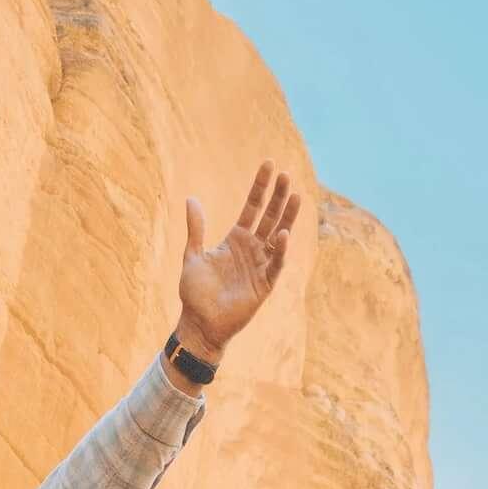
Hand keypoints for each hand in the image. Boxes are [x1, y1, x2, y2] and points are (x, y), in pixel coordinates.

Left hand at [176, 164, 300, 359]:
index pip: (252, 207)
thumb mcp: (192, 255)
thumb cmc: (195, 294)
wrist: (198, 324)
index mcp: (236, 239)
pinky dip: (279, 251)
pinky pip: (275, 264)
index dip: (260, 187)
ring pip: (278, 236)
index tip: (268, 164)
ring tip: (296, 195)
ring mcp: (259, 266)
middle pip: (269, 216)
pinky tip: (283, 234)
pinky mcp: (263, 285)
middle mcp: (251, 249)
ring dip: (287, 217)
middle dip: (278, 196)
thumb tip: (191, 199)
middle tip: (286, 174)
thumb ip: (196, 228)